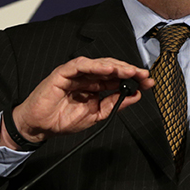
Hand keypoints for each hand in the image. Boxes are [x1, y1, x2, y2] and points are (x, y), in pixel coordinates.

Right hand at [1, 57, 153, 146]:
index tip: (148, 82)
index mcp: (95, 86)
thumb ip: (114, 104)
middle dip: (128, 71)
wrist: (40, 126)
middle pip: (111, 68)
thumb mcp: (95, 115)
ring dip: (116, 66)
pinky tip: (108, 69)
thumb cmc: (63, 119)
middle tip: (143, 75)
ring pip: (99, 63)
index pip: (117, 78)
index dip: (133, 79)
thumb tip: (134, 96)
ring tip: (130, 71)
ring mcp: (75, 73)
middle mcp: (87, 77)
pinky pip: (81, 64)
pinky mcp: (63, 72)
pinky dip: (95, 65)